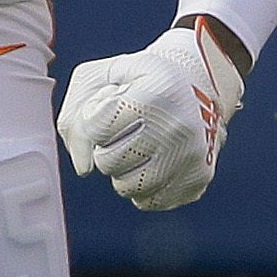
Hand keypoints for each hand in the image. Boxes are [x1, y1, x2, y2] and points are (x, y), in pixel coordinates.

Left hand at [60, 20, 244, 210]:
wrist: (201, 84)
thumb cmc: (143, 80)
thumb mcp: (104, 75)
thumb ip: (75, 114)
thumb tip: (83, 168)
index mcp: (153, 94)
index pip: (94, 129)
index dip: (93, 122)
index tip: (110, 110)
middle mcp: (176, 127)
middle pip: (107, 162)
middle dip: (106, 148)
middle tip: (126, 131)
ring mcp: (191, 156)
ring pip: (127, 187)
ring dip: (123, 170)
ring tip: (139, 148)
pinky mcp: (198, 178)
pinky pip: (151, 200)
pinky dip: (144, 186)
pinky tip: (154, 163)